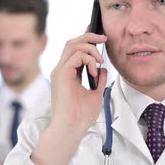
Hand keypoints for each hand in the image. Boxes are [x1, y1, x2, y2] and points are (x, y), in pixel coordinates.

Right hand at [32, 33, 107, 164]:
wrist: (72, 128)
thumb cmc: (81, 116)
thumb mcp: (95, 94)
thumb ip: (99, 81)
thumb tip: (104, 70)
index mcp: (67, 74)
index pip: (74, 49)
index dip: (86, 39)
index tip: (100, 36)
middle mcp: (61, 70)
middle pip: (72, 42)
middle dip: (89, 37)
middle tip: (104, 39)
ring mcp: (59, 71)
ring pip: (73, 45)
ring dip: (90, 48)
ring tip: (100, 61)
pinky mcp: (61, 74)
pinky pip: (76, 56)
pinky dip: (88, 59)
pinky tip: (95, 71)